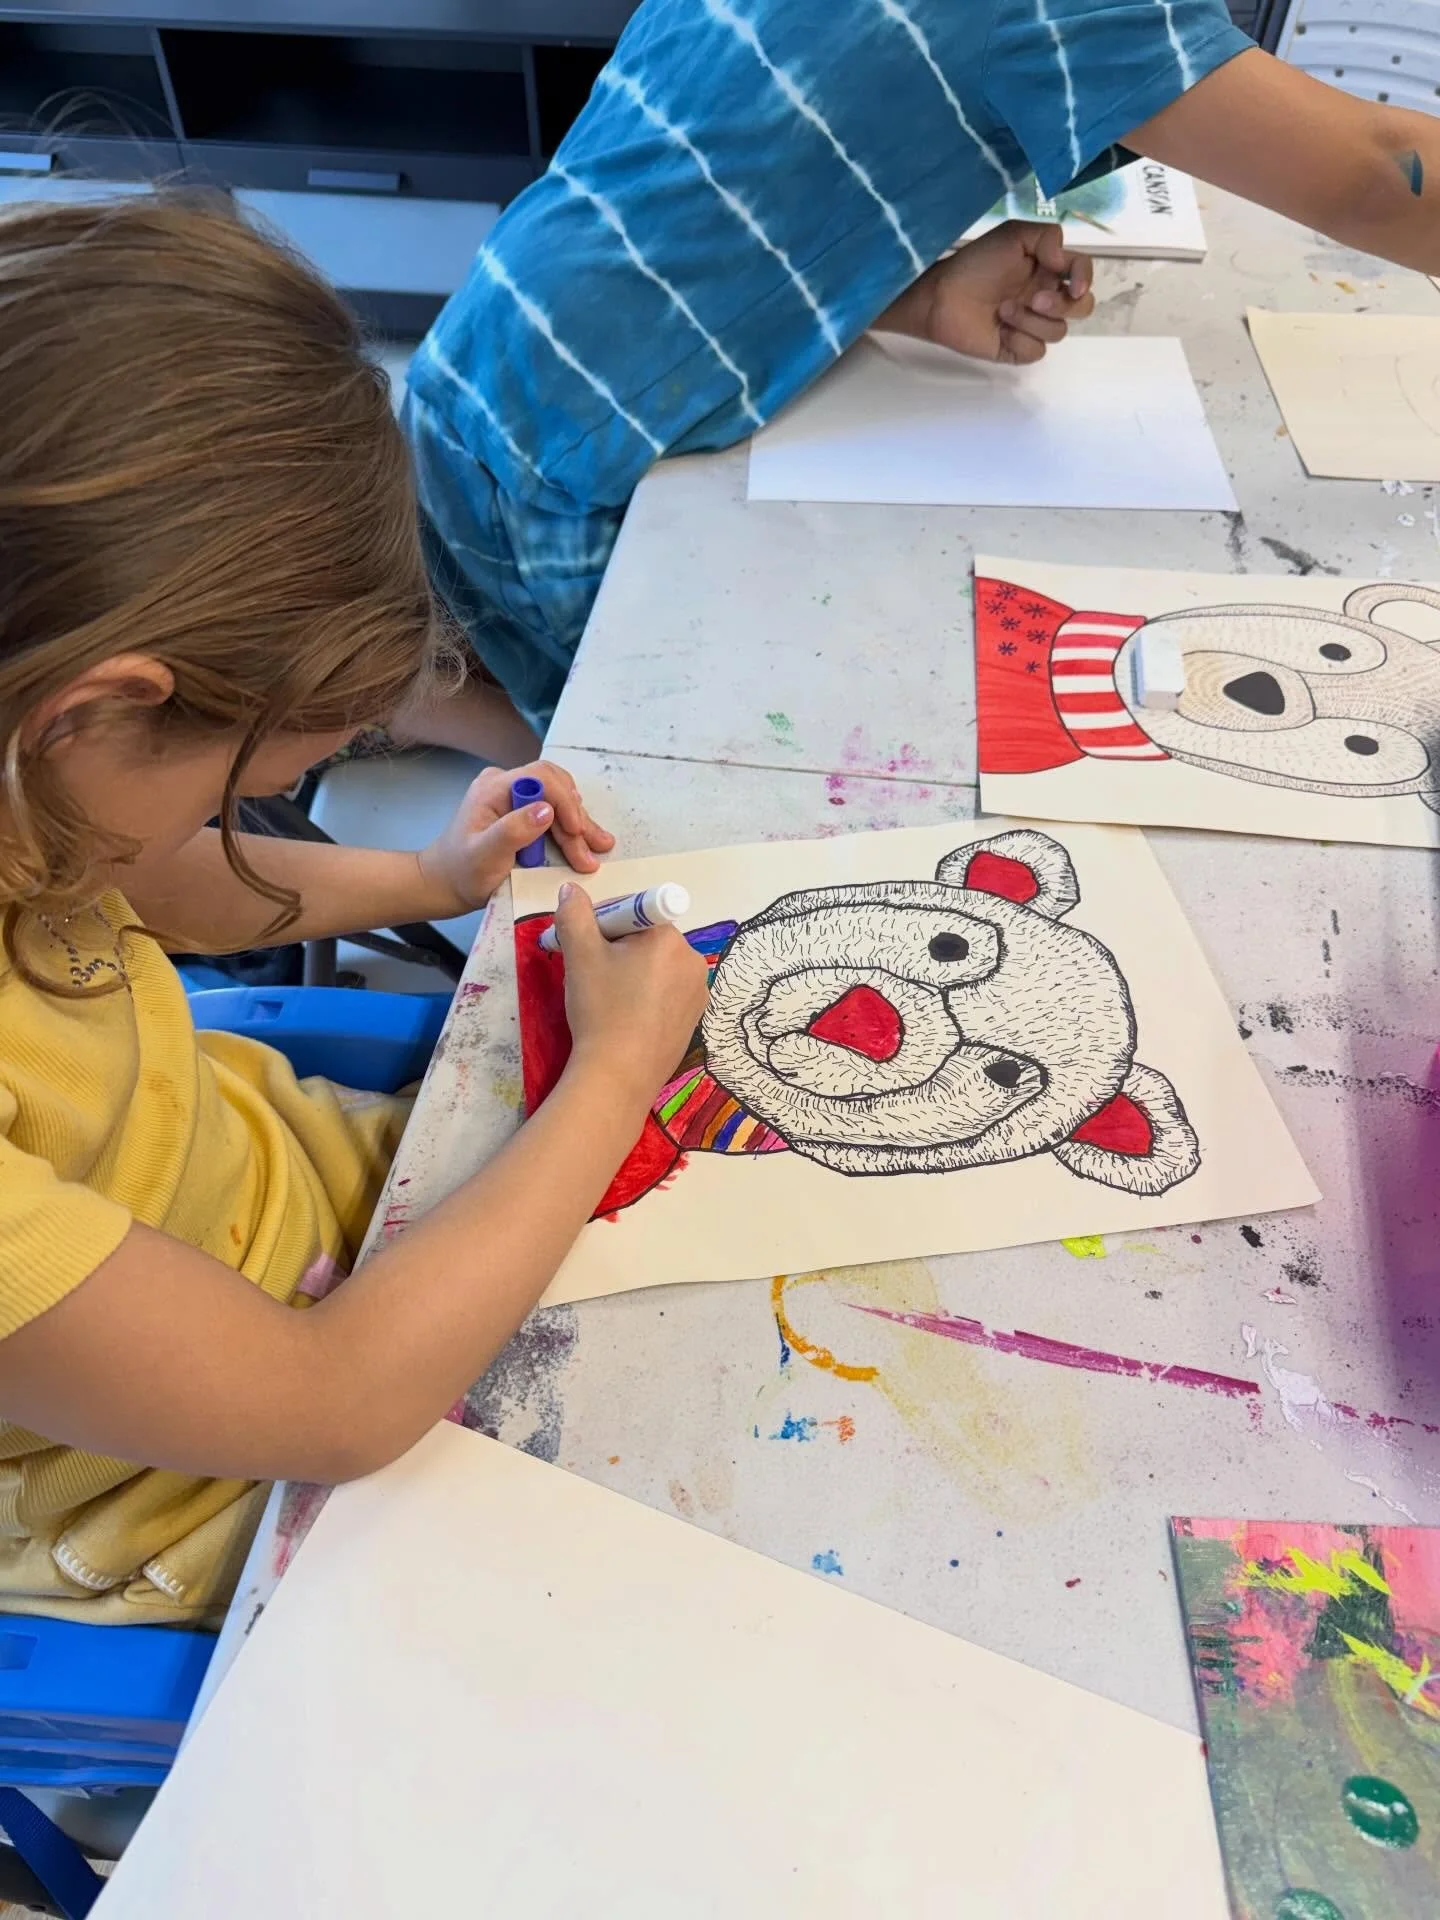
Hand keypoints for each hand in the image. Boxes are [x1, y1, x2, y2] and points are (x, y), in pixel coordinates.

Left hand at [417, 761, 615, 913]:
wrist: (446, 884)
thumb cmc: (462, 873)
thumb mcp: (485, 856)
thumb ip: (513, 831)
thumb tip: (547, 810)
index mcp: (494, 788)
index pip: (541, 778)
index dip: (564, 802)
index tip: (576, 830)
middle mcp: (504, 785)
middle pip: (555, 790)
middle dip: (577, 820)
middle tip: (593, 850)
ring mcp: (513, 797)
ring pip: (558, 801)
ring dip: (579, 825)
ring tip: (598, 848)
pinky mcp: (520, 812)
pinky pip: (553, 813)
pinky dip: (570, 830)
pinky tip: (585, 843)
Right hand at [553, 883, 710, 1108]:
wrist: (619, 1075)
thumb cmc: (600, 1009)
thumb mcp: (579, 955)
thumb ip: (574, 914)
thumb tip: (571, 889)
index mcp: (669, 937)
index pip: (633, 911)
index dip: (604, 924)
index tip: (585, 947)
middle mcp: (692, 959)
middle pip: (646, 938)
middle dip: (617, 948)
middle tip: (590, 974)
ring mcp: (698, 991)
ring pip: (656, 966)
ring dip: (632, 972)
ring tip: (607, 999)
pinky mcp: (695, 1018)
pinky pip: (667, 993)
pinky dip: (646, 996)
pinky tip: (626, 1016)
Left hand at [875, 221, 1094, 366]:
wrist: (943, 296)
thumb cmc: (976, 263)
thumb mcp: (1013, 235)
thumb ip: (1047, 237)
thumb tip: (1064, 260)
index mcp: (1048, 270)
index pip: (1083, 273)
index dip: (1085, 279)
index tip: (1074, 286)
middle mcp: (1045, 297)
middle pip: (1081, 308)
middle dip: (1062, 305)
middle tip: (1034, 300)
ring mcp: (1032, 325)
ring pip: (1058, 331)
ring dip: (1031, 321)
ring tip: (1002, 310)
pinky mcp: (1017, 349)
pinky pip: (1037, 351)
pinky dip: (1020, 341)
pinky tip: (1000, 330)